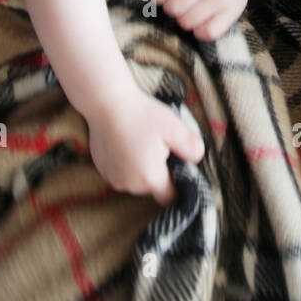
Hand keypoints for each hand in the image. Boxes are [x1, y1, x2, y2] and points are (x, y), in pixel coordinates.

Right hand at [86, 89, 204, 205]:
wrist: (106, 103)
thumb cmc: (141, 115)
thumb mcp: (174, 128)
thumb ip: (190, 147)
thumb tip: (198, 158)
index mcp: (150, 178)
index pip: (169, 197)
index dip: (178, 186)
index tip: (179, 167)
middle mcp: (129, 184)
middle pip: (152, 189)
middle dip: (159, 173)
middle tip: (160, 147)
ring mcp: (113, 178)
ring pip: (136, 181)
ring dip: (141, 169)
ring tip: (141, 143)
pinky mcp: (102, 170)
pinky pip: (121, 174)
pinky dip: (126, 164)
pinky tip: (126, 143)